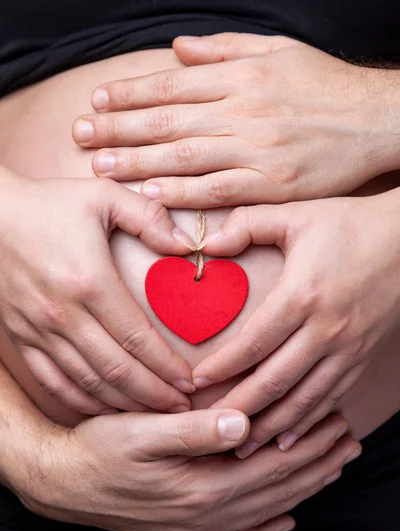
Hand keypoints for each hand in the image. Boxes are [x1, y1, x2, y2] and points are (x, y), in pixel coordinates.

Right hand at [0, 166, 195, 414]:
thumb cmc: (49, 205)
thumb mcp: (103, 196)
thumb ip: (149, 217)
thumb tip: (189, 245)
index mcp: (89, 282)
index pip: (137, 338)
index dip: (167, 366)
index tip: (190, 382)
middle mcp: (63, 314)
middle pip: (117, 369)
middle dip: (153, 394)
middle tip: (181, 407)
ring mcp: (39, 330)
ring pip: (87, 382)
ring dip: (123, 403)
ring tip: (153, 413)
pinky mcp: (22, 337)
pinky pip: (53, 381)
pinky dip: (82, 401)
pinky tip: (106, 408)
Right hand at [5, 377, 359, 530]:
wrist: (63, 484)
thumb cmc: (100, 450)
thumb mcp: (141, 432)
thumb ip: (193, 431)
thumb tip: (242, 422)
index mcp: (202, 485)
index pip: (271, 464)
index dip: (307, 443)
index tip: (335, 422)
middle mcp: (205, 514)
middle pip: (276, 489)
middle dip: (316, 464)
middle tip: (348, 443)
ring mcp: (195, 529)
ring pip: (265, 511)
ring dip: (302, 491)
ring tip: (330, 472)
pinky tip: (282, 522)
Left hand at [73, 33, 399, 205]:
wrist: (375, 119)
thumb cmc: (326, 85)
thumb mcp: (279, 50)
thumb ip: (225, 48)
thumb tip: (178, 49)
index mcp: (243, 75)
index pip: (171, 84)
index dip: (129, 94)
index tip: (96, 103)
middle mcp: (244, 109)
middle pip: (168, 120)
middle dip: (118, 129)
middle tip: (80, 138)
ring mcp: (257, 148)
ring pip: (184, 155)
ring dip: (137, 163)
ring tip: (100, 168)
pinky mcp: (272, 183)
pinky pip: (218, 189)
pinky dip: (182, 193)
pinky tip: (150, 194)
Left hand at [192, 190, 399, 455]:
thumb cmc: (349, 224)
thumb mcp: (296, 215)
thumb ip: (247, 224)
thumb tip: (206, 244)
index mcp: (303, 295)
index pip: (252, 344)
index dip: (221, 368)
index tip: (196, 383)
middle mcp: (326, 330)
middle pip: (274, 382)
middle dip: (239, 409)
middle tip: (209, 428)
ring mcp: (347, 349)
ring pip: (303, 400)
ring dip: (270, 426)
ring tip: (241, 447)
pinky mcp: (360, 358)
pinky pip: (329, 399)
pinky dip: (306, 423)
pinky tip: (286, 439)